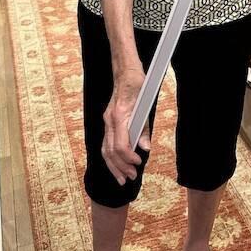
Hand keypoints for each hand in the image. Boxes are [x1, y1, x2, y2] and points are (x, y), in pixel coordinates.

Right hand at [102, 67, 150, 185]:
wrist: (125, 72)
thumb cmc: (137, 84)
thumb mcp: (145, 103)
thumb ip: (144, 127)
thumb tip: (145, 147)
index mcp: (119, 116)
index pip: (120, 145)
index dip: (128, 158)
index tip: (138, 163)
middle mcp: (109, 120)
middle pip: (110, 151)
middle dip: (120, 167)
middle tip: (131, 177)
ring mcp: (107, 121)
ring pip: (105, 149)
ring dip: (113, 166)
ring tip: (122, 178)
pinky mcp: (108, 122)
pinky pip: (106, 143)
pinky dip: (110, 157)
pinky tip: (116, 166)